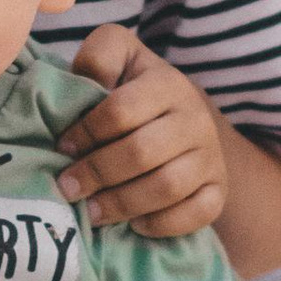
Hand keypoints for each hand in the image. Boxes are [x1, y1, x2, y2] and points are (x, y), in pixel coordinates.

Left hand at [57, 27, 228, 238]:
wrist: (185, 118)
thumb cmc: (137, 89)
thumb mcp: (119, 56)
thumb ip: (99, 57)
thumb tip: (85, 82)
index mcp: (166, 83)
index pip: (121, 110)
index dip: (86, 132)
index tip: (62, 147)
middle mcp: (195, 118)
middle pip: (141, 153)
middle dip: (97, 173)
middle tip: (67, 188)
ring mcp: (210, 156)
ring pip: (167, 187)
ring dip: (122, 203)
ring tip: (91, 211)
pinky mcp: (218, 189)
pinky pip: (198, 213)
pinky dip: (163, 223)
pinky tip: (135, 224)